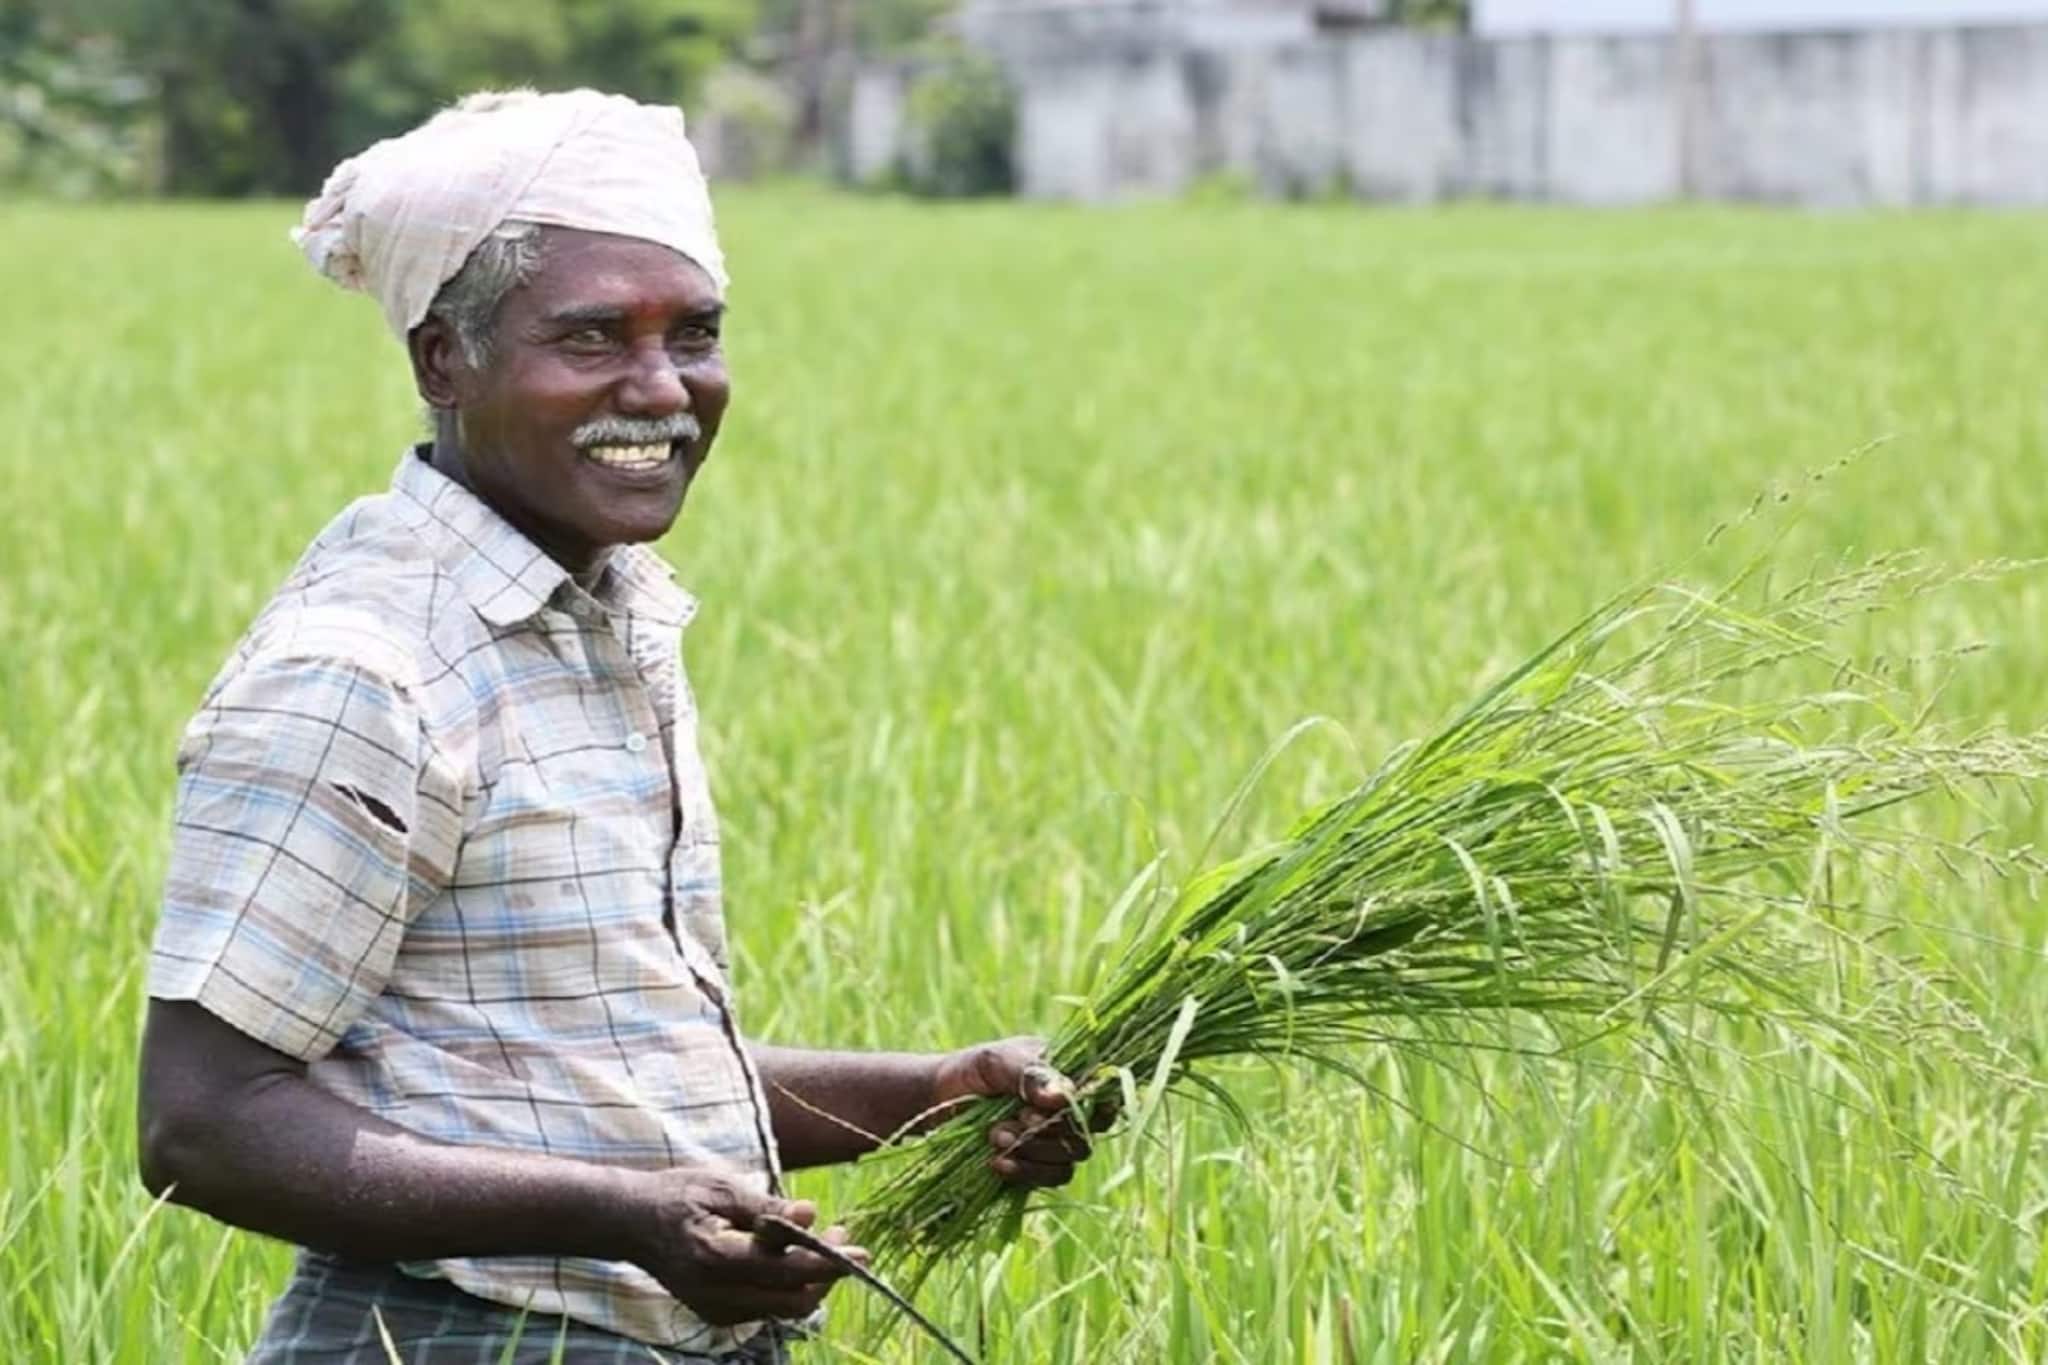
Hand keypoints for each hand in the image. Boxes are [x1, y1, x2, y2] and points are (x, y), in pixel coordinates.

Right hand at [626, 1167, 867, 1325]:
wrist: (629, 1222)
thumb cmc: (676, 1195)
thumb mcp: (721, 1187)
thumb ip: (766, 1206)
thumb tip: (811, 1214)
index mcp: (714, 1257)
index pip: (784, 1270)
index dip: (828, 1262)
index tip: (861, 1250)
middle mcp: (714, 1293)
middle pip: (791, 1300)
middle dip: (827, 1274)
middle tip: (843, 1236)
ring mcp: (713, 1309)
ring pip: (782, 1308)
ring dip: (811, 1280)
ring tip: (825, 1240)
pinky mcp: (714, 1314)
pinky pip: (765, 1308)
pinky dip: (788, 1287)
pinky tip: (794, 1256)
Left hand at [931, 1037, 1098, 1188]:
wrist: (938, 1101)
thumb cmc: (972, 1071)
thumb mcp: (996, 1062)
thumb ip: (1030, 1074)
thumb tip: (1064, 1096)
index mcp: (1068, 1074)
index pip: (1102, 1094)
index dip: (1085, 1106)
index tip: (1051, 1105)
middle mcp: (1068, 1109)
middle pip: (1087, 1131)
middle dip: (1051, 1131)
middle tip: (1017, 1120)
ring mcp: (1055, 1139)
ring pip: (1072, 1157)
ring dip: (1035, 1152)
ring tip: (995, 1136)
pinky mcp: (1039, 1165)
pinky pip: (1051, 1177)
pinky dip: (1027, 1172)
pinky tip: (997, 1164)